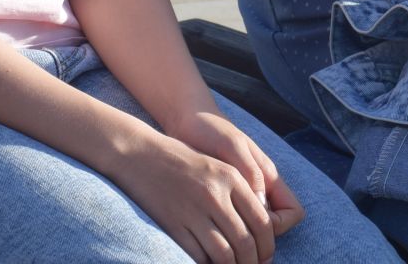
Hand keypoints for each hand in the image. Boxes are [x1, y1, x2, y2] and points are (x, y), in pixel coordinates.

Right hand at [109, 126, 294, 263]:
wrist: (140, 154)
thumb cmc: (182, 160)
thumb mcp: (217, 167)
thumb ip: (241, 192)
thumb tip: (261, 225)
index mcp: (231, 178)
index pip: (262, 221)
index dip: (267, 245)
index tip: (265, 255)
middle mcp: (215, 195)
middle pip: (245, 242)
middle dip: (253, 262)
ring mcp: (193, 211)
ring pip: (224, 255)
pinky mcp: (173, 225)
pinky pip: (198, 256)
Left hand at [169, 108, 303, 238]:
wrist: (186, 122)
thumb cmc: (210, 128)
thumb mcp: (232, 145)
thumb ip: (250, 172)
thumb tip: (260, 207)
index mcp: (268, 177)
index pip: (292, 212)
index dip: (279, 224)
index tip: (253, 222)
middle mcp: (259, 191)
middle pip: (274, 228)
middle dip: (259, 240)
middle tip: (234, 243)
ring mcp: (241, 197)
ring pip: (253, 230)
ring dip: (242, 239)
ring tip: (220, 242)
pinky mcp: (221, 201)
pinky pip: (233, 224)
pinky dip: (225, 233)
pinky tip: (208, 233)